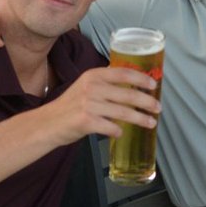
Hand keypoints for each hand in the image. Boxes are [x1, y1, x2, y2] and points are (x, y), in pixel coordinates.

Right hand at [45, 65, 161, 145]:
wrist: (48, 123)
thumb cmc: (70, 106)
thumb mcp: (85, 87)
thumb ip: (105, 85)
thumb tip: (134, 88)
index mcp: (93, 75)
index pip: (123, 73)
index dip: (141, 78)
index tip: (154, 85)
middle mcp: (91, 87)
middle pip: (128, 94)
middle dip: (147, 102)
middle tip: (158, 107)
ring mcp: (89, 104)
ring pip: (124, 112)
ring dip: (140, 119)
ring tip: (151, 122)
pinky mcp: (87, 121)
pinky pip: (111, 127)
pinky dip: (118, 131)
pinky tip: (120, 132)